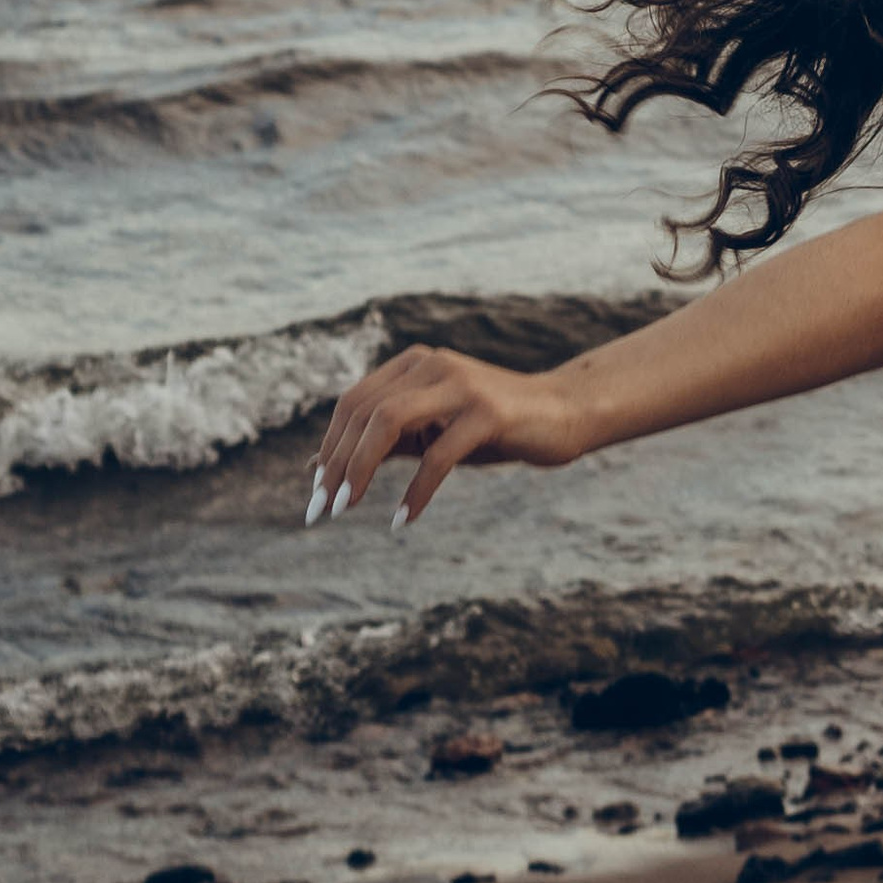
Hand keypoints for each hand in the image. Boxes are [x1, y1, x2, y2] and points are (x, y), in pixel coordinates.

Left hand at [305, 343, 586, 532]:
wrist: (565, 413)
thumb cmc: (492, 428)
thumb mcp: (432, 433)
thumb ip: (384, 443)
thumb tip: (319, 466)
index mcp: (414, 363)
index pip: (353, 403)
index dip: (329, 448)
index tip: (317, 493)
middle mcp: (432, 364)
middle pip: (363, 412)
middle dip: (336, 464)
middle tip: (322, 510)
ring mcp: (461, 384)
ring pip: (389, 422)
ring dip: (359, 469)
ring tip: (346, 509)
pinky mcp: (488, 412)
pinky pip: (439, 455)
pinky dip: (416, 491)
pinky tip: (403, 519)